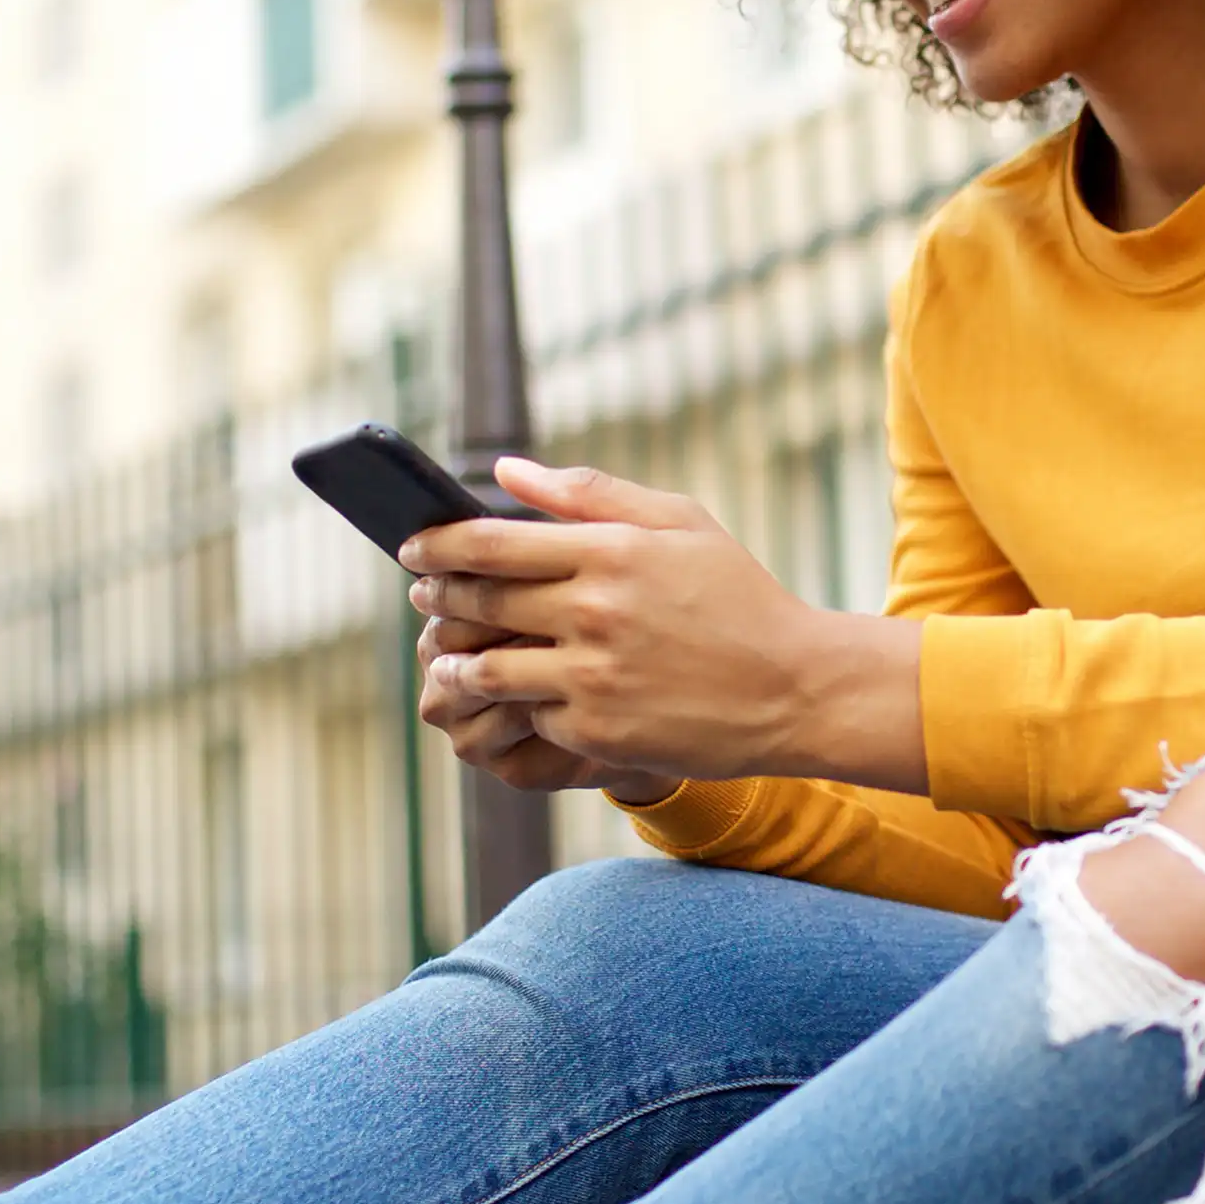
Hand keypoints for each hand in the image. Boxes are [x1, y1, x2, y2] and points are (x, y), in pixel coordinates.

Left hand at [402, 457, 925, 792]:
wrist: (795, 689)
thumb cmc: (737, 596)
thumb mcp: (679, 523)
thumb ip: (589, 494)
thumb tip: (506, 470)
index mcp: (611, 551)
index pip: (489, 542)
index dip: (435, 545)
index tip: (410, 549)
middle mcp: (595, 612)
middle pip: (478, 601)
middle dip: (437, 599)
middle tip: (423, 600)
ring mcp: (593, 678)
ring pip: (487, 667)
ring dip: (457, 660)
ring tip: (451, 657)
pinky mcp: (596, 733)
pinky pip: (529, 716)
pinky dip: (518, 706)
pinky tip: (517, 698)